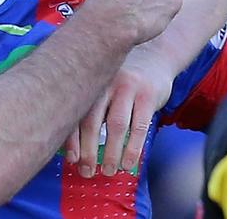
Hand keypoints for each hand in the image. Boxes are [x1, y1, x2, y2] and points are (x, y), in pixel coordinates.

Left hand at [64, 51, 172, 176]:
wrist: (156, 55)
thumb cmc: (123, 79)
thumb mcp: (104, 85)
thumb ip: (92, 106)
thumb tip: (75, 144)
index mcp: (89, 81)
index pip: (76, 113)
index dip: (71, 139)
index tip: (71, 160)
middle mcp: (105, 83)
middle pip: (92, 121)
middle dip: (88, 150)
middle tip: (87, 172)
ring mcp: (127, 88)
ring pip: (115, 125)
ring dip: (111, 153)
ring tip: (108, 172)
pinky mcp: (148, 95)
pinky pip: (139, 126)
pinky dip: (132, 149)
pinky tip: (128, 165)